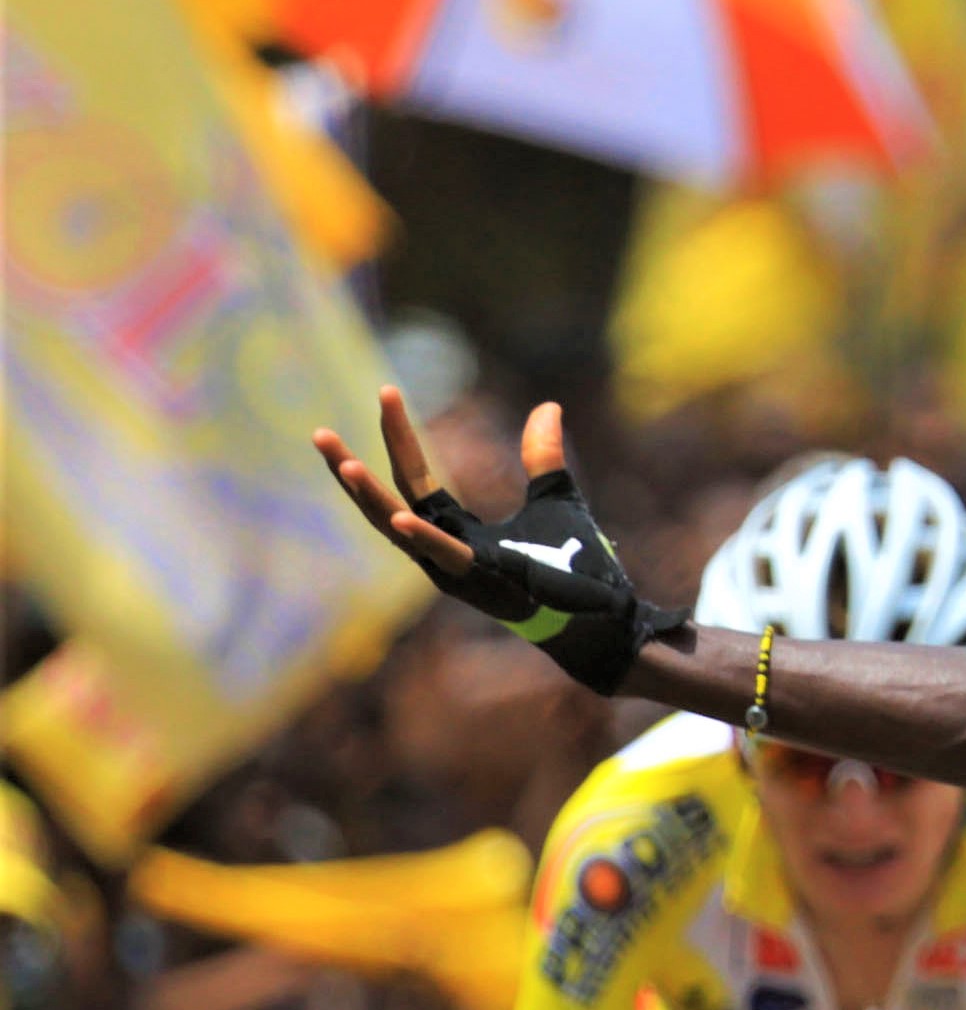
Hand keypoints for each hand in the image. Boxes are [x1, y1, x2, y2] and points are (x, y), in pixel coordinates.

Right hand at [310, 390, 684, 692]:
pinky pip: (447, 560)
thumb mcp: (555, 498)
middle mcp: (444, 553)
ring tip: (344, 465)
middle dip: (350, 471)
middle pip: (386, 504)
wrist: (601, 619)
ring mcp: (457, 572)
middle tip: (319, 433)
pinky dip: (425, 540)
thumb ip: (543, 455)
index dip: (399, 436)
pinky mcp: (483, 584)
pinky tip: (402, 519)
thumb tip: (548, 406)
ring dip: (370, 502)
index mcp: (454, 531)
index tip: (386, 390)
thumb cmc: (575, 568)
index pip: (413, 477)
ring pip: (401, 533)